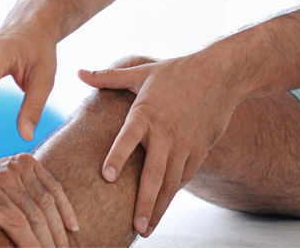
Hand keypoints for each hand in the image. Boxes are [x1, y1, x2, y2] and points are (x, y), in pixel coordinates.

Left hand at [0, 156, 78, 246]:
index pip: (14, 221)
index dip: (31, 244)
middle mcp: (1, 176)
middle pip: (33, 212)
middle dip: (47, 240)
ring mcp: (15, 166)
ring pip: (46, 199)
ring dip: (58, 227)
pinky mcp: (27, 162)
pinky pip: (51, 183)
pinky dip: (64, 205)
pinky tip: (71, 225)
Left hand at [79, 56, 237, 236]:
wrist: (220, 75)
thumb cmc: (176, 72)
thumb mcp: (141, 72)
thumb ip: (108, 77)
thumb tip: (79, 72)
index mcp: (146, 112)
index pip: (128, 136)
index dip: (117, 155)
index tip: (106, 176)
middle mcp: (165, 132)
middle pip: (154, 172)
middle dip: (144, 202)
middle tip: (135, 226)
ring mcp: (184, 144)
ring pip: (171, 182)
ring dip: (159, 207)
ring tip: (146, 228)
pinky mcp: (199, 150)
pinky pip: (185, 176)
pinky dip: (174, 193)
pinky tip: (163, 207)